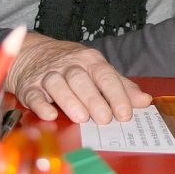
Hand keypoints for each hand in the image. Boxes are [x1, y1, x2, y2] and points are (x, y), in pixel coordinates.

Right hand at [4, 32, 151, 123]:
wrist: (34, 53)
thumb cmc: (73, 66)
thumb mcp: (98, 70)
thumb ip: (121, 86)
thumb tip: (145, 101)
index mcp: (90, 60)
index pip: (105, 75)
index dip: (116, 94)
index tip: (125, 114)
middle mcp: (69, 65)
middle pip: (82, 80)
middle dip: (94, 100)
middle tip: (105, 119)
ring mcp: (48, 75)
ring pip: (58, 85)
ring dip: (70, 101)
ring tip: (81, 118)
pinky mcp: (29, 86)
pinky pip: (33, 94)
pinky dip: (41, 105)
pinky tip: (50, 115)